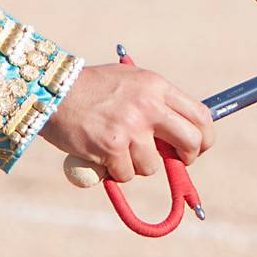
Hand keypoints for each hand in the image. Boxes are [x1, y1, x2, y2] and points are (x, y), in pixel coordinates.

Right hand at [41, 64, 214, 181]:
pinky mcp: (111, 147)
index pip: (201, 115)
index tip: (199, 147)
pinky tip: (102, 154)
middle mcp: (149, 106)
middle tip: (177, 160)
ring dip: (137, 165)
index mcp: (157, 86)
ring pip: (153, 165)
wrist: (51, 91)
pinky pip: (126, 173)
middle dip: (187, 157)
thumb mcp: (132, 83)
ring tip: (118, 148)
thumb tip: (184, 134)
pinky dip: (115, 171)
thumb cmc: (92, 89)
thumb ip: (158, 103)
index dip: (206, 137)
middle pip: (191, 142)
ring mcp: (131, 128)